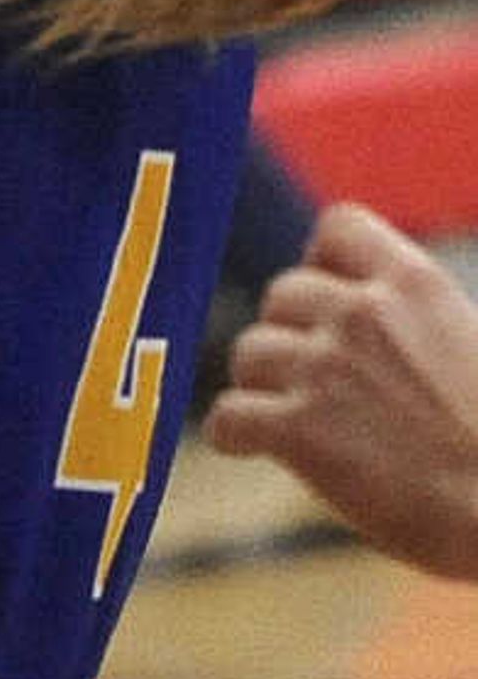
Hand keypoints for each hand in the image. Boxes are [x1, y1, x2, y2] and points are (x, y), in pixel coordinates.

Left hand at [204, 202, 477, 580]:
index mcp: (418, 285)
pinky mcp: (298, 429)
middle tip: (323, 383)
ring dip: (263, 386)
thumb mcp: (470, 347)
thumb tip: (359, 308)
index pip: (340, 227)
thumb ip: (413, 320)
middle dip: (293, 335)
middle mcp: (365, 314)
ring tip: (306, 422)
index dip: (322, 263)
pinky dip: (236, 437)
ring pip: (248, 354)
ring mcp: (326, 369)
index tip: (333, 306)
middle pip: (281, 295)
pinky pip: (226, 418)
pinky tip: (262, 450)